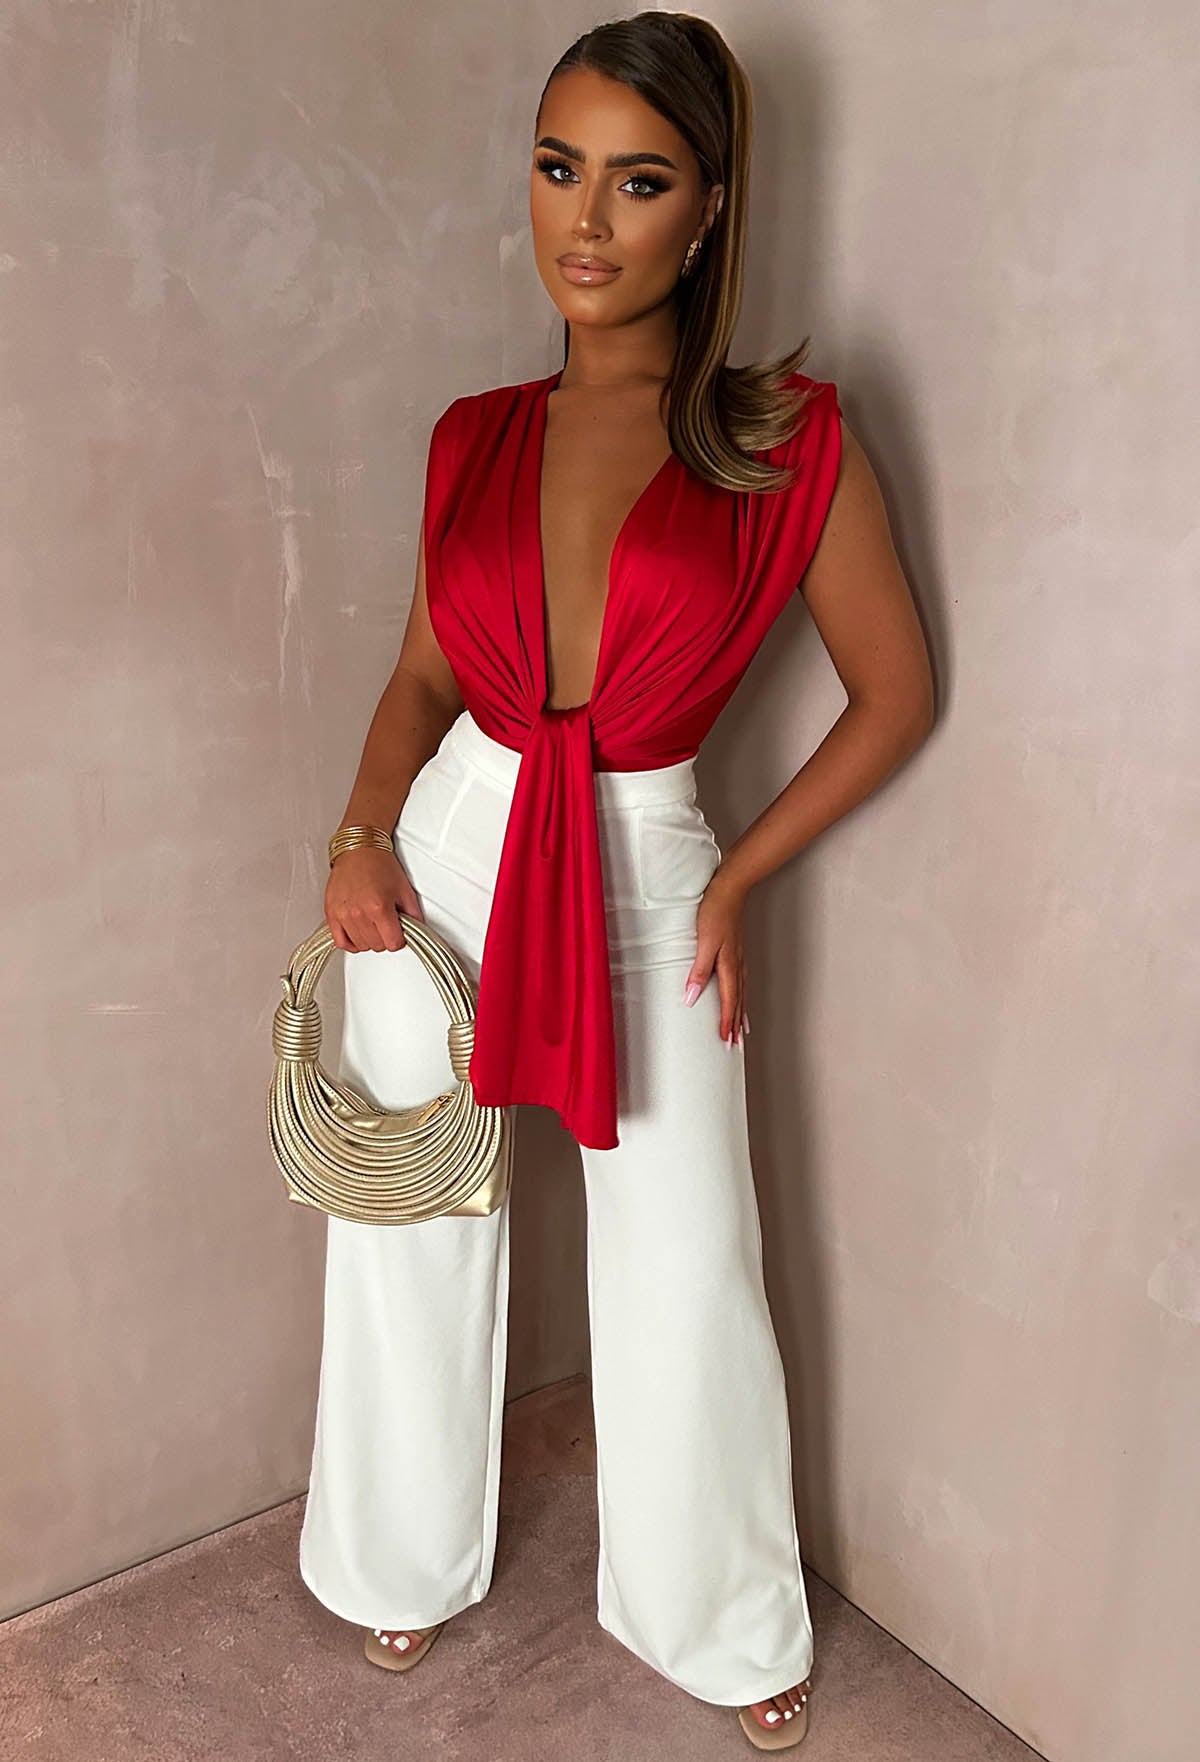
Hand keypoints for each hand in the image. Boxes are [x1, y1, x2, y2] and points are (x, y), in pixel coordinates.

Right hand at [325, 847, 425, 952]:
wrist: (359, 850)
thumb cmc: (379, 865)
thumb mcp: (405, 889)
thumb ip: (414, 914)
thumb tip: (416, 931)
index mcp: (379, 907)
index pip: (393, 944)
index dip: (399, 939)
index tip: (398, 931)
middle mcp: (359, 913)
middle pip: (377, 946)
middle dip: (385, 938)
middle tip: (386, 923)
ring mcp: (343, 915)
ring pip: (361, 946)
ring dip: (369, 939)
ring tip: (372, 923)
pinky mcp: (331, 914)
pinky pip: (341, 942)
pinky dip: (351, 942)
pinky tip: (358, 933)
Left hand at [685, 869, 749, 1045]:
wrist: (730, 888)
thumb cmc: (715, 911)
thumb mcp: (704, 942)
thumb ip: (699, 970)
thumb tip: (692, 997)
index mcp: (729, 966)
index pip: (728, 1001)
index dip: (726, 1022)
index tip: (725, 1041)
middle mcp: (736, 965)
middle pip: (738, 1001)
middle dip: (736, 1025)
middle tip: (736, 1045)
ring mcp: (738, 958)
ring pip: (741, 992)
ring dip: (741, 1012)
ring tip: (742, 1029)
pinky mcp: (735, 950)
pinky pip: (741, 981)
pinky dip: (741, 995)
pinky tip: (739, 995)